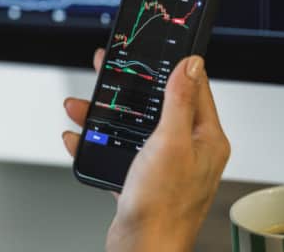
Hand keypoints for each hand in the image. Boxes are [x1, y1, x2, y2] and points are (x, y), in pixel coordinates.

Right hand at [62, 49, 230, 251]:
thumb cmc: (161, 206)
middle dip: (128, 90)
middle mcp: (188, 152)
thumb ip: (179, 101)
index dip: (173, 67)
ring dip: (103, 117)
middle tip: (108, 71)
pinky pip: (117, 154)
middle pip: (157, 106)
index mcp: (204, 139)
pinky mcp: (142, 182)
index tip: (156, 51)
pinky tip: (79, 140)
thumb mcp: (168, 142)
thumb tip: (192, 65)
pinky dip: (97, 145)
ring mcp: (165, 167)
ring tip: (80, 108)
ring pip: (133, 129)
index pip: (194, 89)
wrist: (141, 249)